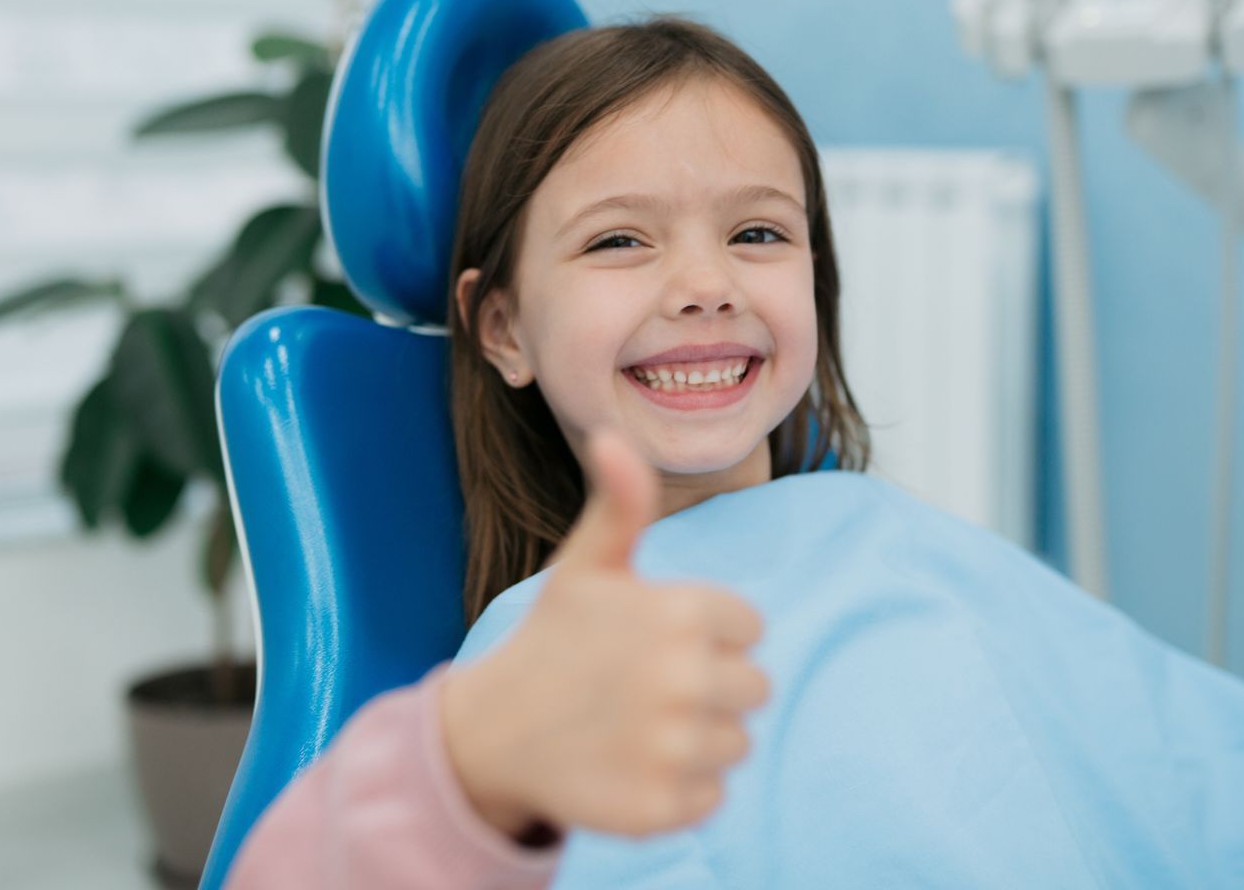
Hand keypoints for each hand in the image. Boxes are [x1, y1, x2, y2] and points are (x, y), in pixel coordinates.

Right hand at [440, 429, 770, 839]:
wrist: (490, 733)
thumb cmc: (551, 640)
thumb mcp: (585, 565)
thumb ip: (621, 503)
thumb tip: (613, 436)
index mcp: (680, 612)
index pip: (747, 628)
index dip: (704, 632)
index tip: (653, 640)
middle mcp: (684, 679)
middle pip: (753, 688)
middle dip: (707, 686)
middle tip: (646, 687)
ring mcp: (674, 748)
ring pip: (735, 744)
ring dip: (696, 739)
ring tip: (636, 726)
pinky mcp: (663, 808)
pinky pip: (712, 798)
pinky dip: (680, 790)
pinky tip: (632, 766)